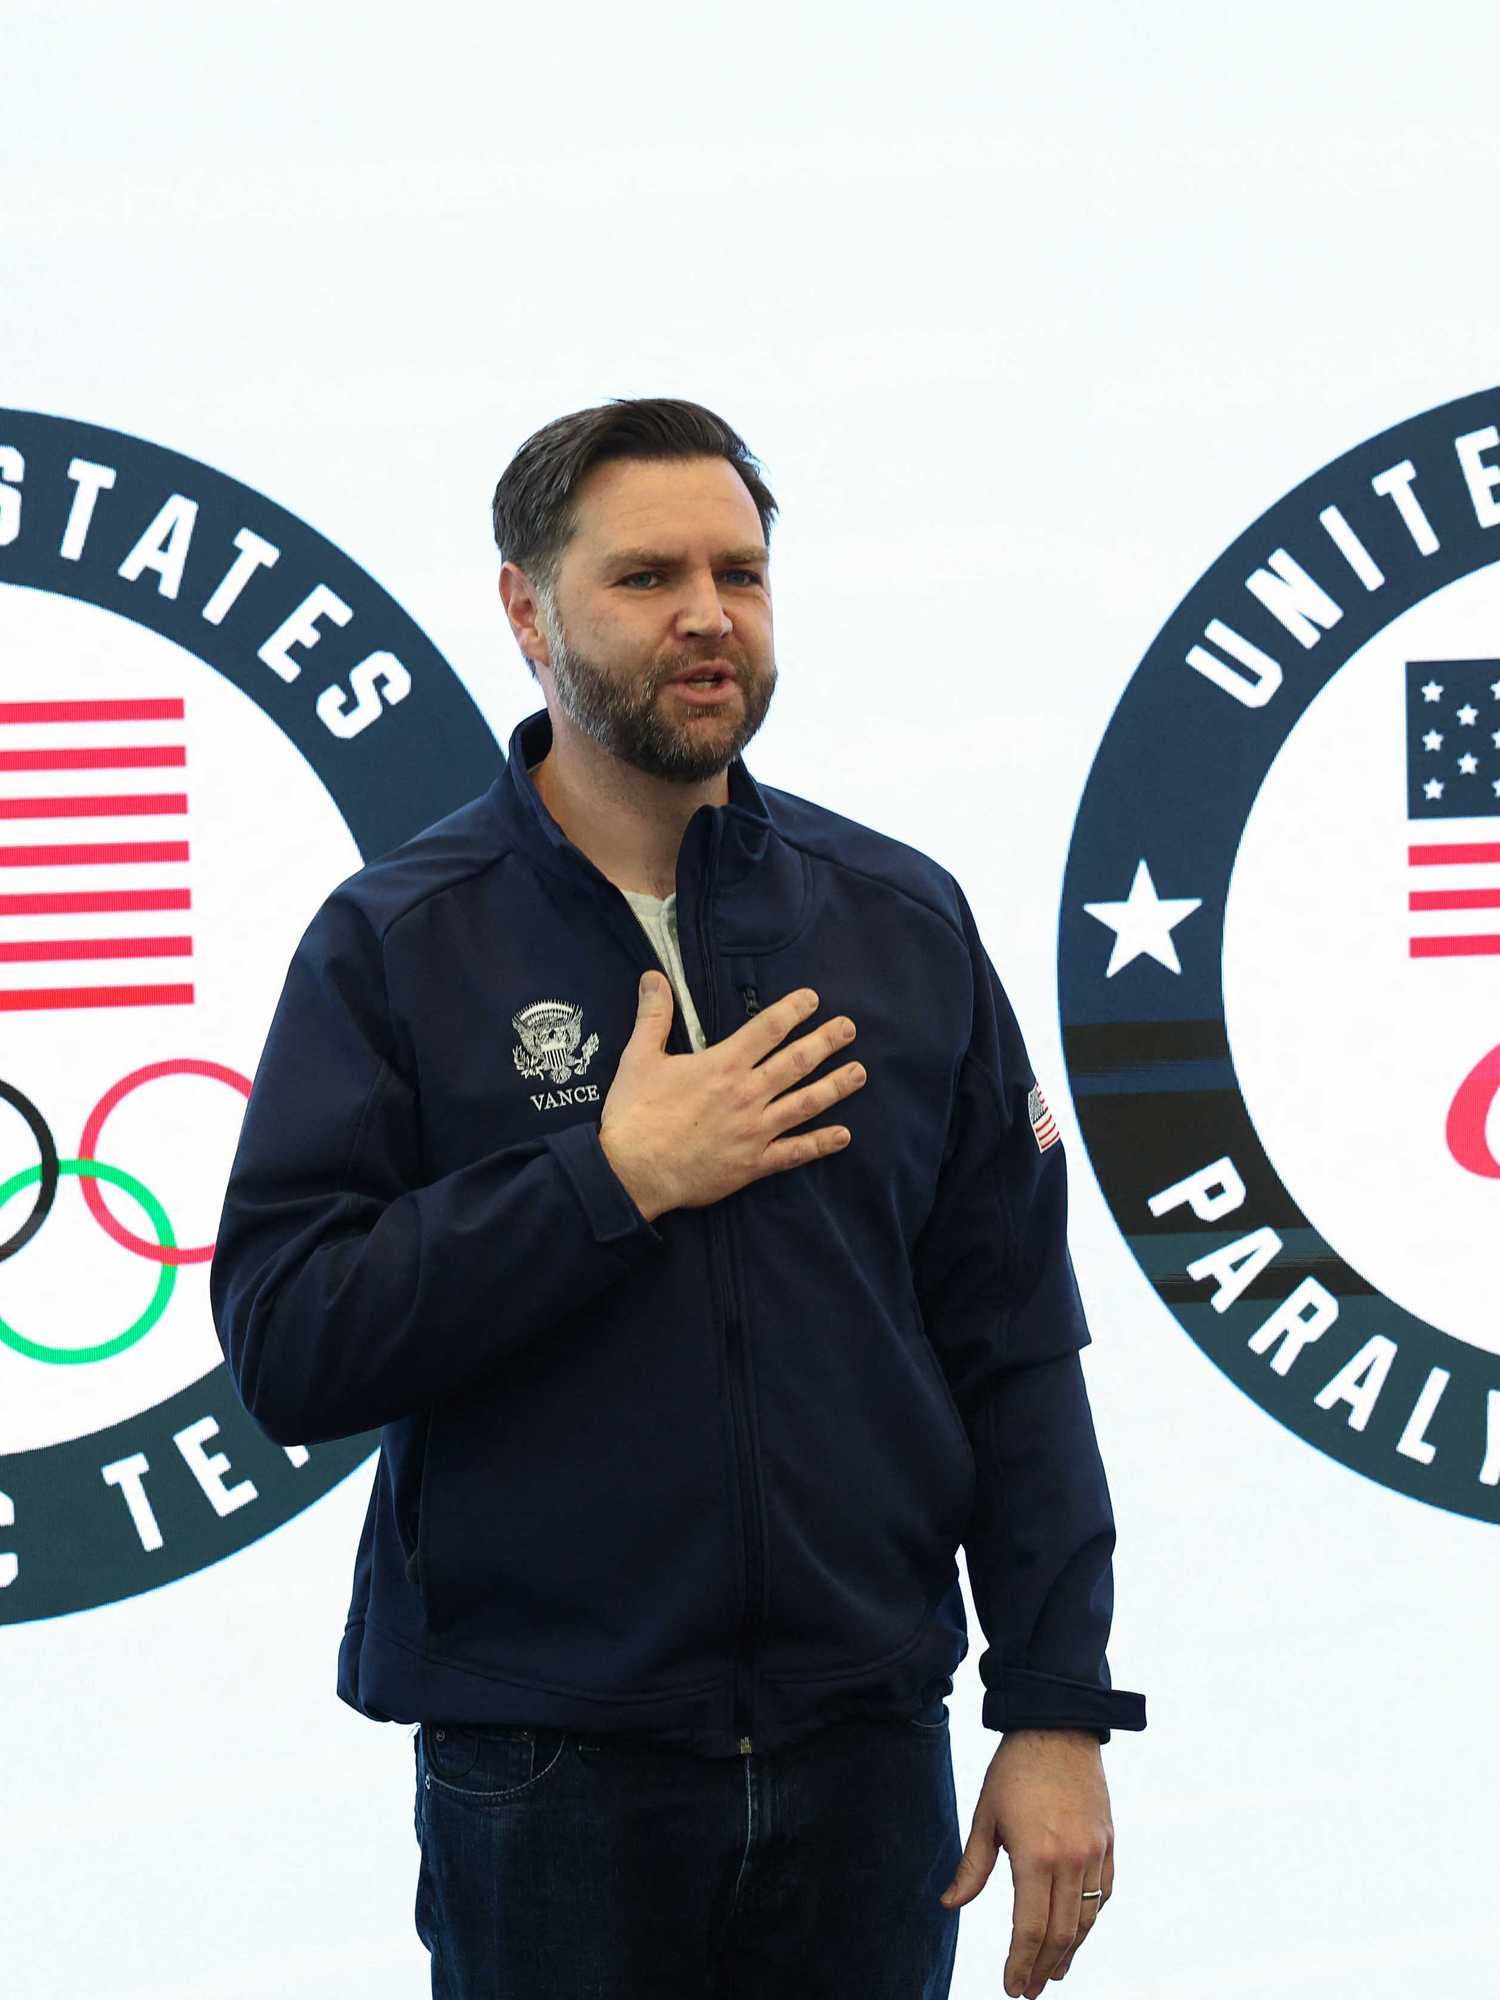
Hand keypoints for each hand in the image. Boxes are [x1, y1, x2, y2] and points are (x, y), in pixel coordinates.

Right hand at [598, 971, 865, 1220]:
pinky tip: (843, 1135)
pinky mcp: (753, 1164)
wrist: (631, 1172)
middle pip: (796, 1062)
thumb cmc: (635, 1114)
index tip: (813, 999)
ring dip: (835, 1087)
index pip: (767, 1028)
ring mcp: (755, 1130)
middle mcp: (746, 1094)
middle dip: (826, 1042)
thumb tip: (653, 975)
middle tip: (849, 1029)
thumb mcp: (639, 1057)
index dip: (793, 1010)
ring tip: (859, 1073)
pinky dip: (821, 1143)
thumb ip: (654, 1015)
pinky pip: (795, 1152)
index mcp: (722, 1065)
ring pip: (805, 1103)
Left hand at [939, 1728, 1112, 1995]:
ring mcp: (1094, 1852)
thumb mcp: (985, 1816)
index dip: (1021, 1963)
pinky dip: (1090, 1918)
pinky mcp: (1107, 1842)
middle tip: (1029, 1989)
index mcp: (1035, 1856)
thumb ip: (972, 1867)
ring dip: (1070, 1951)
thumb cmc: (1014, 1770)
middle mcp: (1070, 1860)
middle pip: (1061, 1933)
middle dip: (1043, 1967)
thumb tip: (950, 1905)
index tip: (1012, 1987)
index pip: (1030, 1928)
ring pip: (1086, 1918)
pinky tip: (1077, 1931)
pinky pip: (1103, 1893)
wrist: (1058, 1726)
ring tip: (1053, 1971)